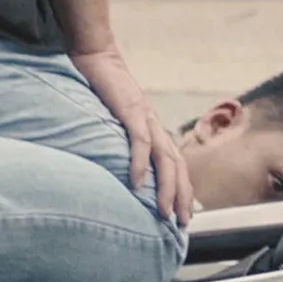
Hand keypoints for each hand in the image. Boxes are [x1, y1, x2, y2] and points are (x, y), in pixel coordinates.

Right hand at [73, 45, 191, 225]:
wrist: (98, 58)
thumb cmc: (105, 91)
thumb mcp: (116, 121)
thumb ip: (124, 141)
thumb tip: (123, 169)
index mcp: (154, 130)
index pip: (177, 165)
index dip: (183, 190)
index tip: (184, 215)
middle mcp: (156, 126)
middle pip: (178, 167)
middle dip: (183, 196)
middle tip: (182, 223)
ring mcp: (146, 119)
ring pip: (165, 159)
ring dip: (166, 187)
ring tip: (164, 211)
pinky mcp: (131, 110)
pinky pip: (140, 142)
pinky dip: (140, 164)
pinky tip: (137, 184)